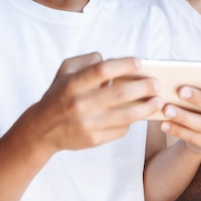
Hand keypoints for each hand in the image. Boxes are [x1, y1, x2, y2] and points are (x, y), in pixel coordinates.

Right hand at [29, 53, 162, 152]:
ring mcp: (87, 124)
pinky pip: (120, 129)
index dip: (124, 65)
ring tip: (158, 101)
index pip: (102, 71)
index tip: (140, 62)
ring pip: (126, 116)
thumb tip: (112, 61)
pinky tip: (138, 115)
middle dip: (143, 87)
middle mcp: (80, 104)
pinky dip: (131, 122)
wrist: (42, 129)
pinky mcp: (94, 139)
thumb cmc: (59, 94)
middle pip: (120, 94)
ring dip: (146, 108)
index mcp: (73, 84)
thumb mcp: (65, 71)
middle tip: (157, 84)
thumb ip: (88, 61)